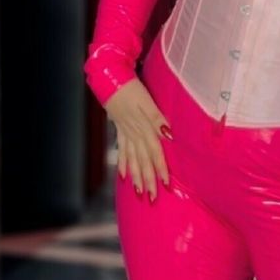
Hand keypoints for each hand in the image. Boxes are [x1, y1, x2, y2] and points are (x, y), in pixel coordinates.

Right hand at [106, 77, 170, 200]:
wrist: (110, 80)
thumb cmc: (132, 89)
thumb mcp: (148, 102)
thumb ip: (159, 119)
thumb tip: (169, 135)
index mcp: (144, 128)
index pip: (155, 152)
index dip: (161, 169)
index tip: (166, 185)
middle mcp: (134, 134)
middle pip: (143, 160)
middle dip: (148, 180)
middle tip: (152, 198)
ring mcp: (125, 132)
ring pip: (131, 159)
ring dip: (135, 176)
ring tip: (138, 192)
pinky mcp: (119, 128)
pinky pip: (121, 149)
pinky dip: (123, 163)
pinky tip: (123, 175)